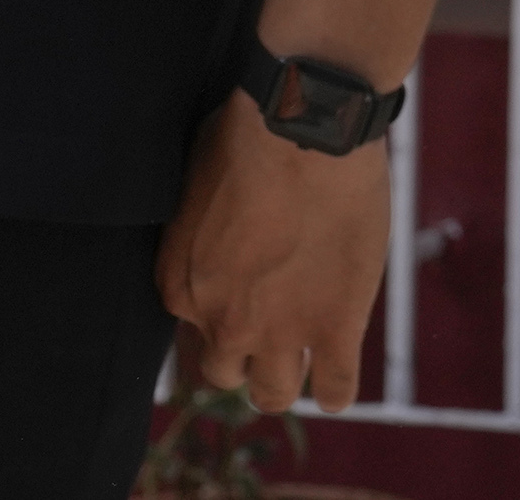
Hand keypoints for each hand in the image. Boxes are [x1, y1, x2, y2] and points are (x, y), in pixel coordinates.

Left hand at [157, 91, 390, 414]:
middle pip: (223, 372)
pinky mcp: (334, 326)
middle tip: (274, 317)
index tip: (245, 290)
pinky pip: (335, 392)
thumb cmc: (249, 133)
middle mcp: (221, 322)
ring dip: (286, 376)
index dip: (222, 312)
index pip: (191, 334)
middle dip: (247, 350)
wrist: (306, 125)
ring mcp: (279, 331)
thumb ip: (198, 229)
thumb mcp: (194, 182)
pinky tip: (339, 363)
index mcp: (180, 287)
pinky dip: (336, 387)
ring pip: (272, 395)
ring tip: (306, 349)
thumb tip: (210, 226)